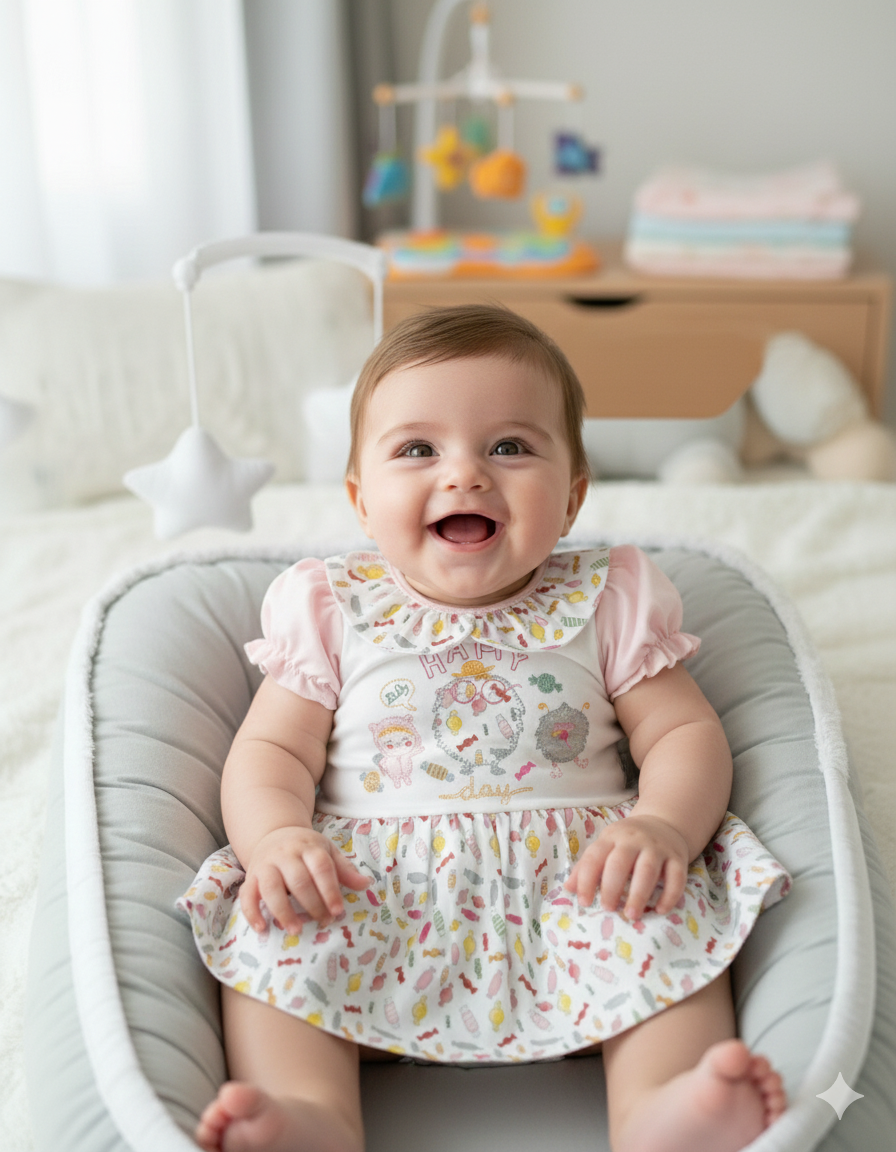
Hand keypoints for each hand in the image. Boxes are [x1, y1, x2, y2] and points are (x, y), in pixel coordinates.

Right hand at [239, 826, 370, 933]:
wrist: (273, 834)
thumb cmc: (305, 848)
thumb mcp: (327, 851)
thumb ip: (344, 869)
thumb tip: (366, 884)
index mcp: (308, 847)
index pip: (321, 867)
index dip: (330, 890)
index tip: (338, 911)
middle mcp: (286, 855)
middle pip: (298, 880)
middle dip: (312, 904)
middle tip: (323, 922)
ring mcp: (266, 866)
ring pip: (272, 888)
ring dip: (283, 911)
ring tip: (296, 929)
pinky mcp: (251, 878)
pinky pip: (247, 895)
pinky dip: (252, 912)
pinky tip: (262, 929)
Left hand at [563, 813, 688, 919]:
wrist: (664, 824)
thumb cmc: (627, 843)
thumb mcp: (605, 847)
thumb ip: (587, 867)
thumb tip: (568, 889)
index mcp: (611, 837)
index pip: (594, 857)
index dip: (586, 880)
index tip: (584, 902)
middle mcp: (634, 840)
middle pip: (620, 862)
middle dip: (611, 887)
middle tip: (607, 909)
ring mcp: (657, 847)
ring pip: (647, 870)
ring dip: (639, 894)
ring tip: (631, 914)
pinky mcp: (678, 857)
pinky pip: (676, 877)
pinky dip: (669, 895)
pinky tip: (660, 910)